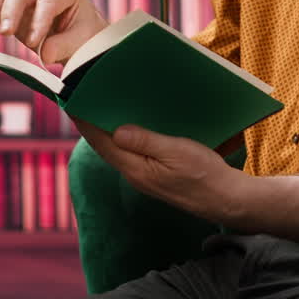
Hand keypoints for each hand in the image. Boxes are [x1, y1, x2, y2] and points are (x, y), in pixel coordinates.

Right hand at [0, 0, 108, 64]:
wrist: (79, 40)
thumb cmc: (83, 37)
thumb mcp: (81, 42)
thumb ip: (64, 45)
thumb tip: (45, 53)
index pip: (49, 0)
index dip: (39, 20)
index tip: (33, 42)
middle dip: (12, 11)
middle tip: (6, 33)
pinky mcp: (13, 8)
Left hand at [73, 119, 245, 224]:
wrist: (226, 199)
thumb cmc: (204, 175)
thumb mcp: (176, 152)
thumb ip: (146, 142)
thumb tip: (116, 131)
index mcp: (136, 169)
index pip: (103, 144)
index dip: (86, 123)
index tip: (73, 103)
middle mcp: (135, 174)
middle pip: (106, 147)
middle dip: (94, 124)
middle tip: (86, 99)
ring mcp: (144, 177)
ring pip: (119, 151)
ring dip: (109, 131)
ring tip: (104, 108)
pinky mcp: (155, 176)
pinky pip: (133, 154)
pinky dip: (126, 139)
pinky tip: (132, 127)